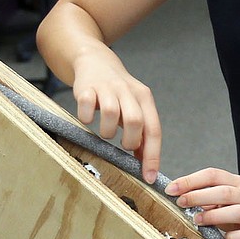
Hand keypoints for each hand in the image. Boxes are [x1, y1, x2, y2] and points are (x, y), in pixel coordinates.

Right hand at [70, 45, 162, 182]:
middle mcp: (128, 91)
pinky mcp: (86, 88)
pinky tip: (88, 118)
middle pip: (135, 122)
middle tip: (123, 146)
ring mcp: (106, 88)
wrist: (94, 61)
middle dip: (129, 142)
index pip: (154, 130)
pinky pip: (87, 107)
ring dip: (107, 132)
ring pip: (111, 114)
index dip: (152, 156)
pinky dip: (86, 118)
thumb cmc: (117, 92)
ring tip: (105, 132)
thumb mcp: (134, 107)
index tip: (148, 177)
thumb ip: (141, 132)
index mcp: (144, 98)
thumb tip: (144, 165)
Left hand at [165, 168, 239, 238]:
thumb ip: (206, 196)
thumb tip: (179, 196)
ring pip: (236, 211)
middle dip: (198, 196)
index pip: (213, 175)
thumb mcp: (225, 200)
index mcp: (238, 183)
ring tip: (196, 220)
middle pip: (223, 191)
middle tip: (180, 202)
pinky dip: (231, 238)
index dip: (190, 180)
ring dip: (213, 216)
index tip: (171, 188)